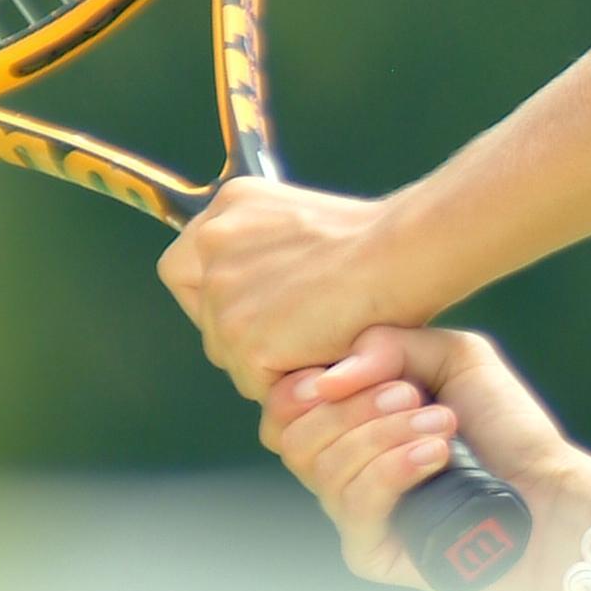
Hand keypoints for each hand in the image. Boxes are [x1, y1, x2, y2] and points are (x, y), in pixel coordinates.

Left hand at [160, 179, 415, 393]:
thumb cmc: (380, 246)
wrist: (403, 253)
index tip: (263, 310)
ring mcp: (222, 291)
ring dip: (270, 361)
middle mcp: (213, 243)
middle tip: (301, 334)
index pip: (186, 268)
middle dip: (247, 335)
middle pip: (207, 317)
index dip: (219, 299)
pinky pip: (256, 383)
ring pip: (229, 355)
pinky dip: (291, 382)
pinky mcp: (242, 336)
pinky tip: (326, 359)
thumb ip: (266, 251)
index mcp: (229, 206)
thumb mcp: (304, 225)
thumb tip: (258, 301)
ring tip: (321, 343)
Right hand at [262, 325, 590, 590]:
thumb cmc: (508, 426)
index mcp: (350, 423)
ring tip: (444, 425)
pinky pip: (354, 507)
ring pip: (325, 469)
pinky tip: (436, 455)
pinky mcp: (373, 552)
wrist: (553, 493)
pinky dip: (392, 470)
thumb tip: (328, 376)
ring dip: (384, 435)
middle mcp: (344, 469)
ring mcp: (355, 514)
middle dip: (355, 407)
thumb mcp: (457, 358)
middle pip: (295, 438)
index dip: (297, 390)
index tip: (339, 373)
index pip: (283, 410)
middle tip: (414, 395)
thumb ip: (391, 345)